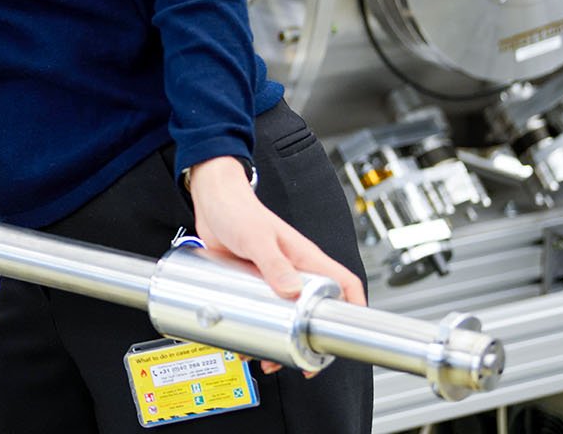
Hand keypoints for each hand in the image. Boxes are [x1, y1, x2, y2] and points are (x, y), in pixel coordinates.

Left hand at [186, 156, 366, 375]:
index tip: (345, 337)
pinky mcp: (251, 283)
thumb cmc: (238, 208)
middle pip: (313, 311)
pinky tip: (242, 342)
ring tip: (265, 360)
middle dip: (307, 340)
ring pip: (285, 317)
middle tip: (297, 363)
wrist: (210, 199)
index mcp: (305, 258)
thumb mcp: (256, 237)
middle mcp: (293, 270)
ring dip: (278, 340)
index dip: (352, 309)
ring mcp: (272, 278)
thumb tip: (292, 291)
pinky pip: (259, 311)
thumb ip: (273, 262)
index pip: (343, 283)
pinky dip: (254, 329)